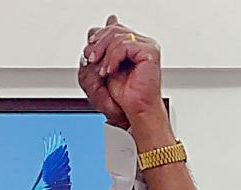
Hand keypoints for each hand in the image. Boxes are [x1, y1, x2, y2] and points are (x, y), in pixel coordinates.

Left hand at [79, 16, 168, 140]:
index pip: (112, 27)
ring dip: (104, 54)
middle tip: (92, 60)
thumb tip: (93, 30)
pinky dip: (113, 58)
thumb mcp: (100, 68)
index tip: (91, 52)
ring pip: (117, 36)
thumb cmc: (123, 96)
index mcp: (131, 46)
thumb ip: (97, 49)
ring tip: (104, 71)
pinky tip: (111, 70)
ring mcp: (147, 47)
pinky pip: (124, 45)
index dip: (98, 37)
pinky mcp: (150, 53)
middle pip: (113, 29)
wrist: (134, 110)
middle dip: (97, 45)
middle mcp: (140, 44)